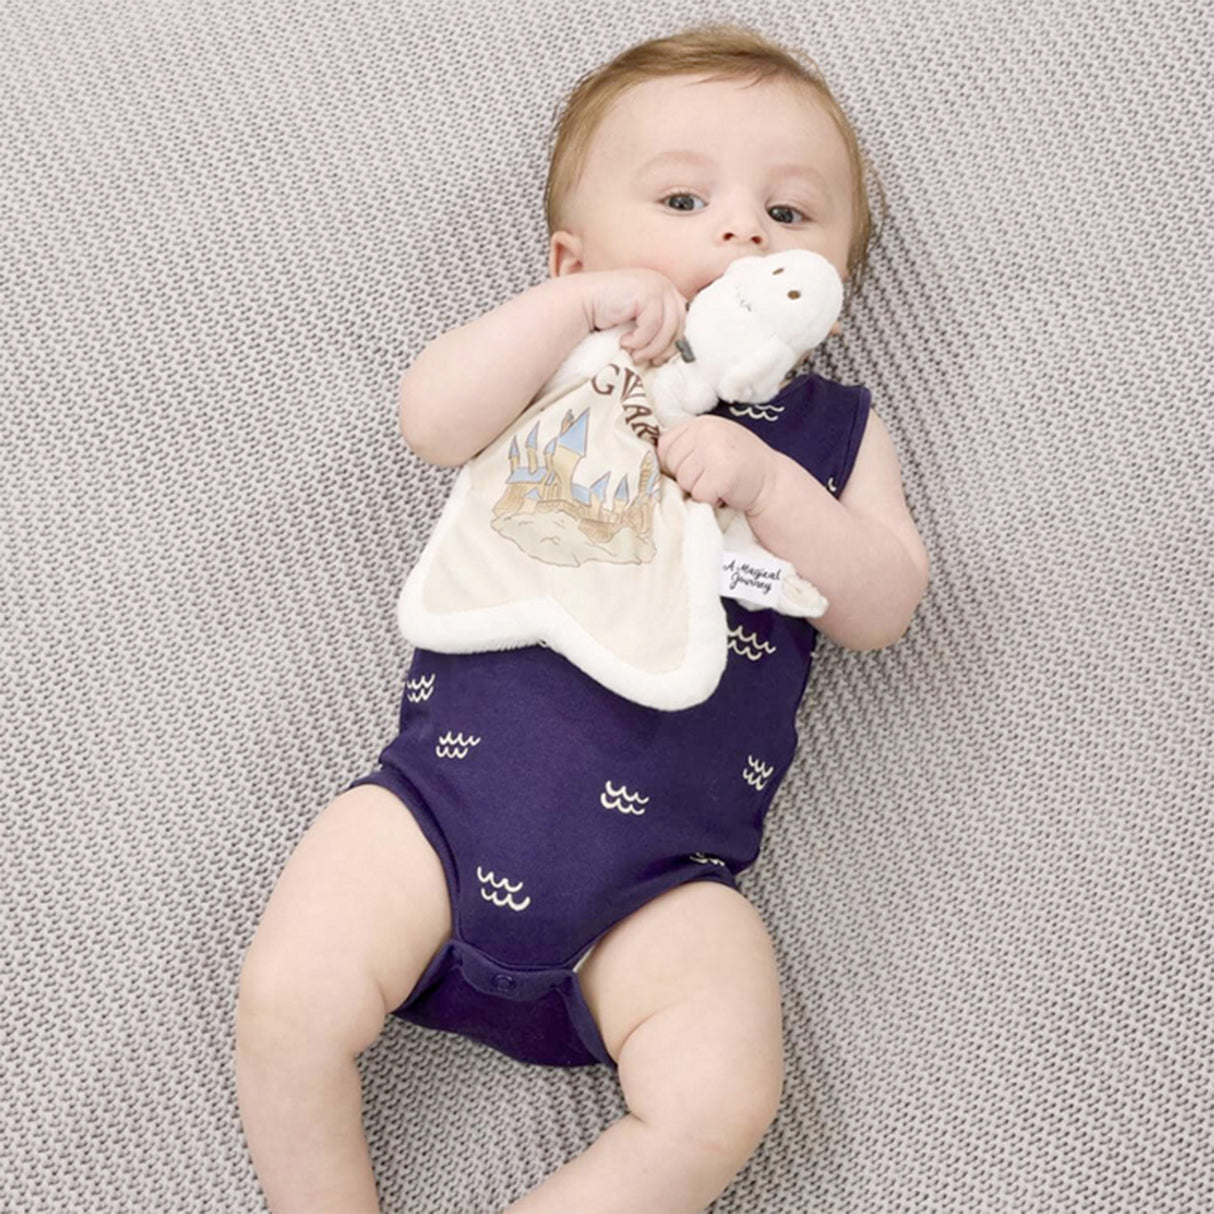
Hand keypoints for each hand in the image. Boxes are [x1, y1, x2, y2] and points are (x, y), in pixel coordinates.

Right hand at [579, 268, 687, 366]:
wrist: (581, 304)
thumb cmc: (607, 317)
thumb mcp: (638, 322)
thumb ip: (657, 327)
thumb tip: (677, 351)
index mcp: (664, 290)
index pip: (682, 319)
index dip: (674, 343)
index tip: (659, 359)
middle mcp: (663, 284)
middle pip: (680, 324)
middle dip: (665, 348)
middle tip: (649, 361)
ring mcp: (656, 285)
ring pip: (668, 327)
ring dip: (651, 347)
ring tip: (634, 354)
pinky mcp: (646, 292)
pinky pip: (653, 325)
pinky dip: (640, 340)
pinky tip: (624, 342)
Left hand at [656, 416, 777, 512]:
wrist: (772, 483)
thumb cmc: (737, 468)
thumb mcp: (711, 446)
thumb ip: (686, 447)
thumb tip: (649, 462)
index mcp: (700, 423)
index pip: (664, 446)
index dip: (677, 464)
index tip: (699, 467)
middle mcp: (707, 431)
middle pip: (672, 465)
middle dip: (689, 478)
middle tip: (713, 476)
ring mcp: (715, 450)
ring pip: (684, 481)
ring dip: (700, 490)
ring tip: (720, 483)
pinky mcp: (722, 474)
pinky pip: (699, 495)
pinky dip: (711, 500)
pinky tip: (726, 492)